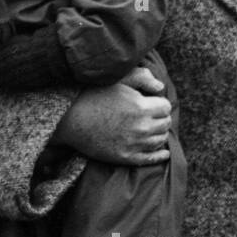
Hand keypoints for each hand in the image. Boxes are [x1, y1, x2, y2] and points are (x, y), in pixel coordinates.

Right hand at [52, 65, 171, 164]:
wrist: (71, 119)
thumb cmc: (93, 95)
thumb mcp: (118, 80)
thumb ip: (142, 78)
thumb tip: (161, 87)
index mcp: (141, 107)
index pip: (166, 106)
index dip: (160, 102)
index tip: (152, 102)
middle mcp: (141, 127)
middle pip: (165, 124)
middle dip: (161, 117)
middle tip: (153, 114)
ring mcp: (134, 144)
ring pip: (160, 140)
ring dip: (159, 133)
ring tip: (153, 128)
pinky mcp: (126, 157)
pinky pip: (150, 159)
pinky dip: (160, 155)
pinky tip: (163, 152)